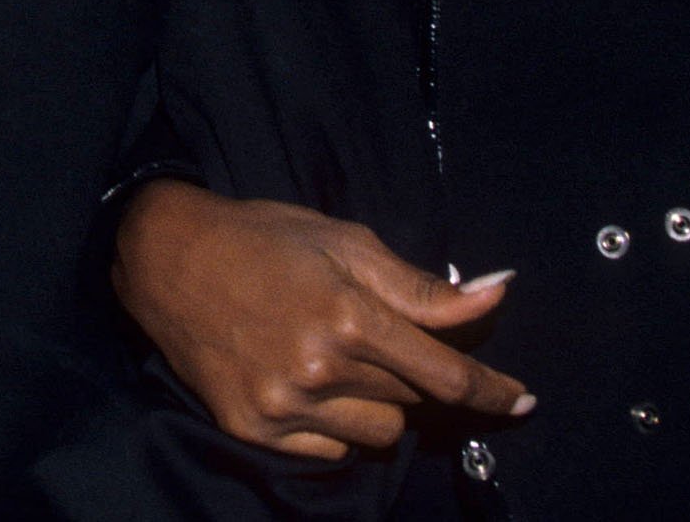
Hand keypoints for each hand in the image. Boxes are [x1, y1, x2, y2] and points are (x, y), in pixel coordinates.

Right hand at [113, 181, 531, 459]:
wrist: (167, 259)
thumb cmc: (264, 239)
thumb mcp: (345, 243)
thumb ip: (422, 285)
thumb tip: (497, 292)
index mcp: (349, 316)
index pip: (446, 374)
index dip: (493, 390)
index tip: (522, 401)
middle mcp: (320, 369)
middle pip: (414, 403)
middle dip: (415, 377)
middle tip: (381, 341)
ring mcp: (284, 407)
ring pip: (378, 435)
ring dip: (377, 406)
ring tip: (339, 361)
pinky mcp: (254, 430)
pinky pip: (330, 451)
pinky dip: (335, 426)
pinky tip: (308, 384)